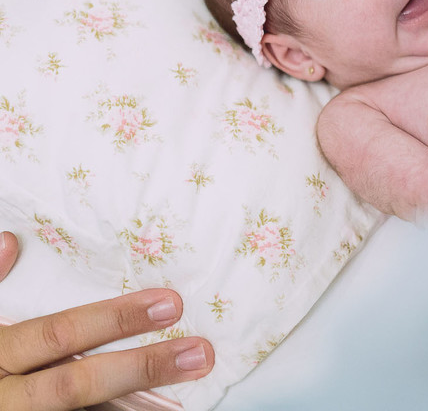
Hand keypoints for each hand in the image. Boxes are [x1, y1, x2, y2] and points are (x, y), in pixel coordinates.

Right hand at [0, 231, 213, 410]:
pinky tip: (161, 410)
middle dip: (141, 368)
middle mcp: (3, 396)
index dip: (112, 320)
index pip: (57, 335)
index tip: (169, 303)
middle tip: (200, 351)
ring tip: (189, 390)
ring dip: (139, 405)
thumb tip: (11, 241)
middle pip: (75, 385)